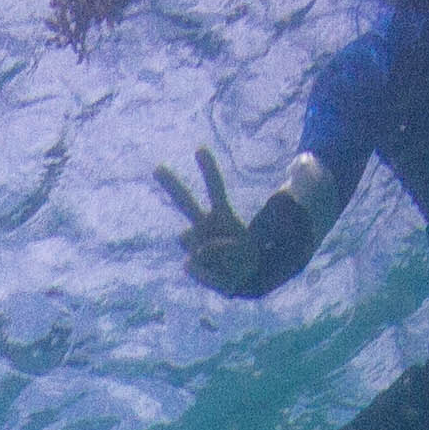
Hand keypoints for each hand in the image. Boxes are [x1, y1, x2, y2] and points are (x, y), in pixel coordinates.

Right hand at [156, 151, 273, 295]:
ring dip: (212, 247)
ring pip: (187, 238)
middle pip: (185, 203)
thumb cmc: (263, 253)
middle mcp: (204, 229)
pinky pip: (196, 266)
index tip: (199, 149)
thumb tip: (197, 254)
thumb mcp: (270, 236)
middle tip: (157, 168)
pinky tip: (224, 274)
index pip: (214, 188)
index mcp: (221, 215)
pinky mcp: (196, 268)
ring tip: (234, 256)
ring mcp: (198, 249)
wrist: (254, 280)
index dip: (208, 169)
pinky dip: (212, 273)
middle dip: (171, 184)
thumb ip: (248, 241)